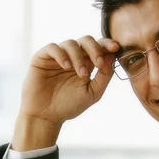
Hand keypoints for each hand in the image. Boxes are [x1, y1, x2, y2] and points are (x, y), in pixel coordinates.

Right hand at [12, 36, 118, 150]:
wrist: (46, 117)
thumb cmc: (68, 106)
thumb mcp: (92, 93)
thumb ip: (104, 76)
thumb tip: (113, 55)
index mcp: (85, 64)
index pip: (98, 47)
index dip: (107, 44)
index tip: (116, 48)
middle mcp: (72, 57)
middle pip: (86, 41)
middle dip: (95, 49)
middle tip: (99, 63)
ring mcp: (57, 57)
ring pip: (71, 43)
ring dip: (79, 57)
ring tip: (81, 75)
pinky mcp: (42, 58)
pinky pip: (53, 47)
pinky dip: (61, 54)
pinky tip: (66, 66)